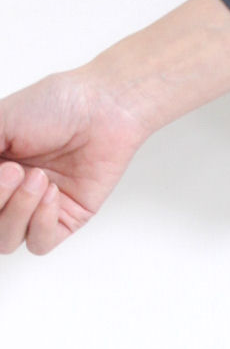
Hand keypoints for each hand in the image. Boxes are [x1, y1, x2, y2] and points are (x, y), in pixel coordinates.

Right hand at [0, 70, 149, 255]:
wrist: (102, 109)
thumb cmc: (54, 106)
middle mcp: (9, 192)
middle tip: (14, 170)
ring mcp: (35, 208)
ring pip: (6, 240)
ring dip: (19, 210)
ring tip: (39, 178)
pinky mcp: (65, 219)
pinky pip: (40, 243)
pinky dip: (41, 222)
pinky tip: (53, 193)